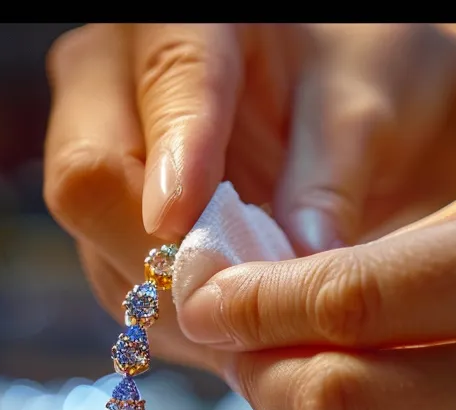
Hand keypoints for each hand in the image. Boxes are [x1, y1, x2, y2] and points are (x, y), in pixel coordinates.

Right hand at [42, 23, 455, 371]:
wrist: (343, 107)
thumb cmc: (358, 80)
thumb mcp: (366, 111)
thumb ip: (330, 182)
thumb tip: (299, 265)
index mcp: (178, 18)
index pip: (166, 80)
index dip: (176, 155)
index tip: (187, 223)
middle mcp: (110, 80)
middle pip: (89, 176)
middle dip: (168, 255)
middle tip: (252, 306)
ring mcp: (98, 157)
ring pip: (101, 245)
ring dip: (182, 302)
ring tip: (268, 328)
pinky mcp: (107, 228)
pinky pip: (126, 291)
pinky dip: (189, 321)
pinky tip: (250, 333)